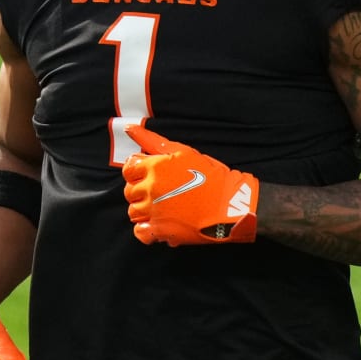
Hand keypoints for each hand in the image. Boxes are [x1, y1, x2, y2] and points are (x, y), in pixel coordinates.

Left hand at [120, 123, 259, 245]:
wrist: (231, 204)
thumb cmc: (211, 176)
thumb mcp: (184, 152)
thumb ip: (153, 140)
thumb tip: (129, 127)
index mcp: (155, 167)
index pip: (129, 169)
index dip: (137, 172)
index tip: (148, 175)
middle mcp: (151, 188)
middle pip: (130, 191)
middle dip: (141, 191)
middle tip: (161, 192)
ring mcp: (154, 211)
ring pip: (134, 211)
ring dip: (144, 210)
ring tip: (162, 208)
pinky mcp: (161, 230)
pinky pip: (140, 232)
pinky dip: (146, 230)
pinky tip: (159, 225)